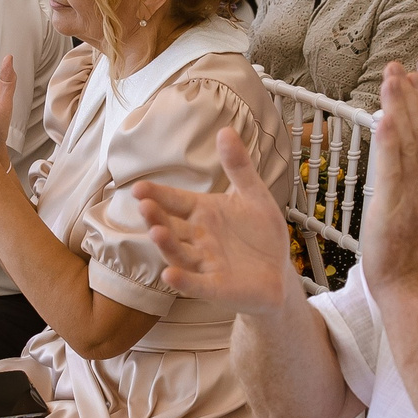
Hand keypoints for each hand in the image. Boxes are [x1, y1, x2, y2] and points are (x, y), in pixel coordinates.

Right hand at [134, 128, 299, 314]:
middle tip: (144, 205)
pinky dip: (184, 280)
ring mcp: (205, 264)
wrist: (279, 273)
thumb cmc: (262, 235)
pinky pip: (197, 283)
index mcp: (203, 213)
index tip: (138, 188)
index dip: (157, 195)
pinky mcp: (217, 287)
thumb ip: (238, 166)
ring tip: (155, 231)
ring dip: (166, 245)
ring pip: (179, 254)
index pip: (175, 201)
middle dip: (156, 218)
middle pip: (171, 227)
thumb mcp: (254, 195)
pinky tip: (170, 274)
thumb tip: (225, 130)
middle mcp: (198, 238)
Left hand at [361, 63, 417, 298]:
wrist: (417, 290)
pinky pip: (392, 167)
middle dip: (411, 97)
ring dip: (400, 107)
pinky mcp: (394, 205)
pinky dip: (389, 141)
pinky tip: (384, 116)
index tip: (414, 82)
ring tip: (391, 78)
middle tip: (399, 68)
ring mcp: (415, 193)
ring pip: (409, 142)